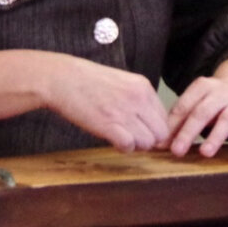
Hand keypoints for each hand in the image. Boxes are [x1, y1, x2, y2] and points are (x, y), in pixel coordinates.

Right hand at [0, 50, 170, 151]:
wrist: (62, 78)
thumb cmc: (89, 81)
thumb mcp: (122, 82)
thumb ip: (139, 98)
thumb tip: (150, 120)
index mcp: (144, 87)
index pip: (165, 117)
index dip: (155, 129)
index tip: (143, 131)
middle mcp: (139, 98)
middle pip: (161, 133)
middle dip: (149, 140)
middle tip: (133, 138)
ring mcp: (125, 111)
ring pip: (148, 142)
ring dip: (136, 145)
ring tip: (121, 137)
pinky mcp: (109, 124)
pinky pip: (129, 146)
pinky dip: (123, 148)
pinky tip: (113, 140)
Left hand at [167, 56, 227, 158]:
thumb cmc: (212, 102)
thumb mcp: (195, 104)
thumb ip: (177, 121)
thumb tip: (158, 145)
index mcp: (204, 87)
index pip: (186, 104)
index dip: (173, 124)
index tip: (162, 143)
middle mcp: (223, 93)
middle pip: (205, 111)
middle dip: (189, 131)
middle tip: (177, 151)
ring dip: (217, 135)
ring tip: (205, 152)